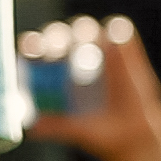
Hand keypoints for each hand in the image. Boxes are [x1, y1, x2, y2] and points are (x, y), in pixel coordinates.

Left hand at [13, 15, 160, 156]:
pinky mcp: (124, 44)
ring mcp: (97, 45)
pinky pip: (120, 28)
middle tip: (57, 51)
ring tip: (86, 47)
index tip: (30, 49)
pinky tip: (116, 39)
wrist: (130, 133)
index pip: (36, 47)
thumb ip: (56, 125)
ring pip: (85, 27)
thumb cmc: (95, 129)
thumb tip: (32, 127)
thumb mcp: (76, 129)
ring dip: (83, 32)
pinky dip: (117, 30)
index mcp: (51, 68)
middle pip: (58, 34)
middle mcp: (71, 51)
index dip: (32, 45)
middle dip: (55, 39)